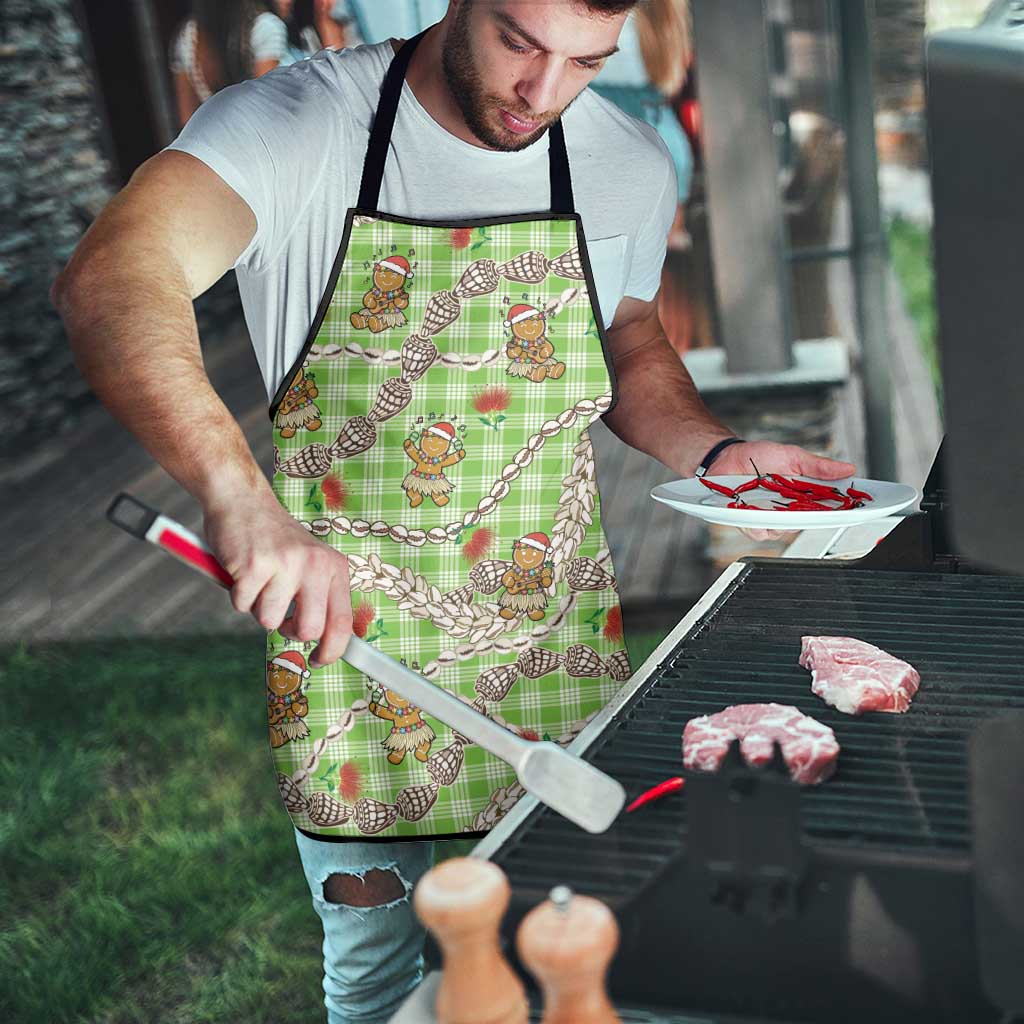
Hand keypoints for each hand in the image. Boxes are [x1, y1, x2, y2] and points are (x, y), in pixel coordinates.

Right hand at [203, 489, 353, 666]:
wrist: (243, 500)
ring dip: (259, 607)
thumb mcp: (311, 562)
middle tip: (281, 617)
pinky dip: (238, 595)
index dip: (333, 650)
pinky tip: (243, 571)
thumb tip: (326, 643)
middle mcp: (315, 565)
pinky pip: (242, 606)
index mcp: (334, 567)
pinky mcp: (254, 566)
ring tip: (260, 581)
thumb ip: (320, 596)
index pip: (342, 621)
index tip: (319, 660)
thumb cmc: (275, 539)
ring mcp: (285, 564)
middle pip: (308, 629)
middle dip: (290, 631)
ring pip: (269, 621)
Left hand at [709, 441, 856, 541]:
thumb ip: (818, 466)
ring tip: (776, 504)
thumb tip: (848, 468)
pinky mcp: (750, 523)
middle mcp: (788, 510)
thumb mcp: (792, 456)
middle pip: (809, 523)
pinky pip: (759, 532)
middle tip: (814, 506)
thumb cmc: (758, 457)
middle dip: (813, 517)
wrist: (726, 457)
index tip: (857, 508)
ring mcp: (769, 518)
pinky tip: (756, 512)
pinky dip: (759, 524)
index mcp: (803, 495)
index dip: (844, 510)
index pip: (828, 507)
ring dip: (782, 519)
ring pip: (784, 531)